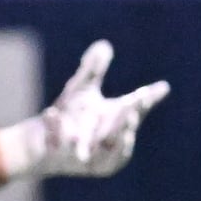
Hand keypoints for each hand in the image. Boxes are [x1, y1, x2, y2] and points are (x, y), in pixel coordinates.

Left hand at [0, 41, 169, 183]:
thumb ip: (93, 71)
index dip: (145, 101)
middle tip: (131, 110)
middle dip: (125, 125)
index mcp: (113, 125)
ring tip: (93, 121)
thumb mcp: (81, 92)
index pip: (134, 112)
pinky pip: (56, 143)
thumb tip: (104, 44)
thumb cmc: (70, 119)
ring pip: (91, 150)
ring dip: (91, 138)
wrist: (38, 146)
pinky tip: (51, 112)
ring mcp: (80, 154)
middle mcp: (101, 144)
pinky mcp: (57, 156)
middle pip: (119, 136)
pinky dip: (54, 128)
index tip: (161, 87)